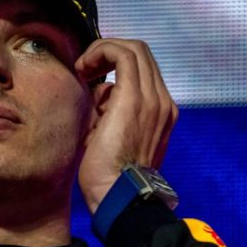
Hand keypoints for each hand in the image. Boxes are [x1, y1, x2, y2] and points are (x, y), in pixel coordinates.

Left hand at [75, 39, 177, 214]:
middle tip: (86, 68)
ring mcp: (153, 99)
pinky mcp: (134, 99)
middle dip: (109, 51)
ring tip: (83, 68)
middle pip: (141, 53)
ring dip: (103, 50)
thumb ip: (110, 110)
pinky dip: (101, 52)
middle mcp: (163, 102)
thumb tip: (99, 90)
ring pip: (134, 49)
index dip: (115, 63)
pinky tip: (84, 69)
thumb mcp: (111, 136)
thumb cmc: (108, 176)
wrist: (119, 197)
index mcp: (161, 113)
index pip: (143, 69)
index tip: (91, 77)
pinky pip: (123, 55)